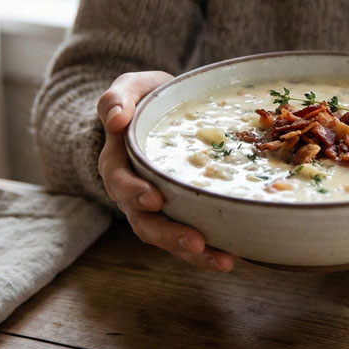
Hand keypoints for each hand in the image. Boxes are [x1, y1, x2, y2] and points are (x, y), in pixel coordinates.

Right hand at [97, 70, 235, 271]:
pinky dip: (208, 253)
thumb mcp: (131, 88)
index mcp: (118, 164)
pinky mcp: (182, 214)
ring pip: (169, 238)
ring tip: (223, 260)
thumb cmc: (148, 99)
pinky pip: (191, 239)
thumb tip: (116, 119)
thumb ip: (117, 98)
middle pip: (144, 222)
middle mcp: (134, 193)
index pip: (120, 183)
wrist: (168, 110)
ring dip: (193, 254)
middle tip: (196, 242)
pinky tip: (233, 257)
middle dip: (169, 235)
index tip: (154, 199)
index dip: (134, 193)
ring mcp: (158, 209)